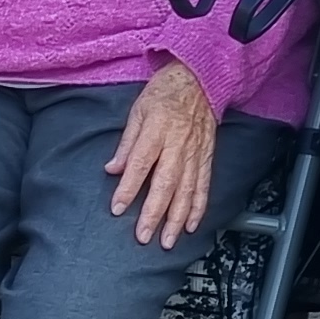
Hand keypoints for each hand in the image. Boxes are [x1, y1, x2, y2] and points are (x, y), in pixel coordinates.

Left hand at [107, 61, 219, 248]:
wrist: (200, 78)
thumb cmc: (165, 92)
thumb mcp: (138, 110)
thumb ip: (126, 142)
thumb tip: (112, 169)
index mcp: (157, 131)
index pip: (140, 164)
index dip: (128, 188)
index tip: (117, 208)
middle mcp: (178, 145)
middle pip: (165, 183)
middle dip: (154, 213)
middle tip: (143, 236)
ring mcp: (195, 152)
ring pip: (187, 190)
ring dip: (177, 218)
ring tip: (168, 240)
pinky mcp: (207, 156)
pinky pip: (204, 185)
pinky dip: (199, 207)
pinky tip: (192, 225)